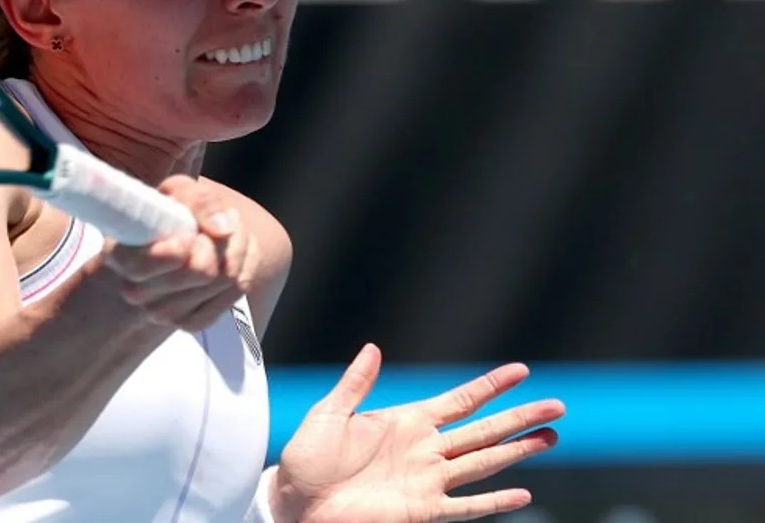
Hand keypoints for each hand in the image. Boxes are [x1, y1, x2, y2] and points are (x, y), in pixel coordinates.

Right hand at [102, 175, 256, 332]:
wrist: (180, 240)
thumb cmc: (171, 213)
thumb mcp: (178, 191)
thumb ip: (198, 201)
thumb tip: (223, 229)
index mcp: (120, 257)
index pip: (154, 262)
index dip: (181, 244)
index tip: (189, 230)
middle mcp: (136, 292)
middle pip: (202, 270)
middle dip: (220, 237)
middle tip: (220, 218)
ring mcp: (164, 313)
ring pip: (225, 278)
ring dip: (238, 244)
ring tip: (228, 230)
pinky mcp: (193, 323)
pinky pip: (237, 290)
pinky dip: (245, 264)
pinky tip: (234, 251)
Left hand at [272, 344, 564, 522]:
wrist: (295, 505)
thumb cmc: (306, 460)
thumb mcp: (328, 414)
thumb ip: (354, 384)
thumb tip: (372, 348)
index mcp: (407, 420)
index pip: (460, 400)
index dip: (491, 386)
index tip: (522, 371)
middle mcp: (425, 449)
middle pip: (484, 429)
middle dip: (520, 417)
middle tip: (557, 405)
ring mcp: (427, 481)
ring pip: (484, 462)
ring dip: (517, 451)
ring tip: (550, 437)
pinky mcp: (422, 511)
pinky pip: (466, 506)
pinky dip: (494, 501)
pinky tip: (522, 493)